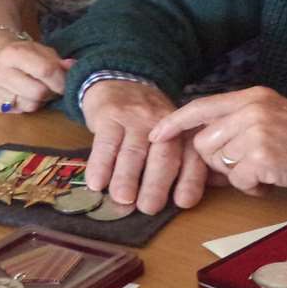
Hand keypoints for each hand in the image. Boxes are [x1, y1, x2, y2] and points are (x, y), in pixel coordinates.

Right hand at [0, 38, 70, 113]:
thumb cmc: (19, 54)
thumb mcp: (38, 50)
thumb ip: (56, 61)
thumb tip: (73, 68)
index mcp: (13, 52)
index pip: (45, 70)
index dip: (60, 80)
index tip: (65, 84)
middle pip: (37, 93)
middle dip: (49, 93)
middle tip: (48, 88)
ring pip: (28, 105)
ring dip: (37, 101)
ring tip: (32, 90)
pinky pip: (14, 111)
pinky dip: (22, 105)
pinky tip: (18, 94)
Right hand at [81, 79, 205, 212]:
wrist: (120, 80)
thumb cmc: (148, 121)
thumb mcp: (171, 133)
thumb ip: (179, 162)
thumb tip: (183, 203)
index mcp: (182, 133)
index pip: (190, 158)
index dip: (190, 180)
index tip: (183, 202)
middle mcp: (163, 126)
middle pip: (163, 156)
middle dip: (157, 183)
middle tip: (149, 207)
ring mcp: (135, 119)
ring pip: (133, 151)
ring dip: (128, 177)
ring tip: (124, 198)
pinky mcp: (109, 116)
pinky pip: (106, 142)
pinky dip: (101, 164)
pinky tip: (96, 183)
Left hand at [149, 87, 286, 195]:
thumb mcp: (270, 117)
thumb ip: (237, 123)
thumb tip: (201, 146)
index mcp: (252, 96)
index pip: (201, 106)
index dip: (175, 122)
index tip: (157, 135)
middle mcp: (250, 110)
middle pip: (204, 142)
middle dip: (218, 160)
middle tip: (246, 163)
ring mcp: (255, 133)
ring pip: (218, 163)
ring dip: (237, 174)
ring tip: (264, 168)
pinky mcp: (261, 157)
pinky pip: (237, 180)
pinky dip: (252, 186)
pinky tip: (271, 177)